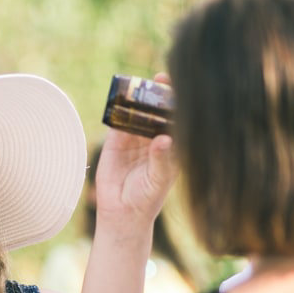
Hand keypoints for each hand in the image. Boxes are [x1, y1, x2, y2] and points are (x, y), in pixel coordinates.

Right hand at [93, 72, 177, 223]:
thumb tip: (164, 139)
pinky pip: (117, 120)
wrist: (122, 212)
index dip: (177, 102)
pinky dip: (118, 109)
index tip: (178, 91)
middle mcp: (154, 137)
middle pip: (157, 110)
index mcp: (171, 145)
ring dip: (137, 98)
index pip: (176, 119)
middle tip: (158, 80)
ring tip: (137, 86)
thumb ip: (162, 159)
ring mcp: (134, 137)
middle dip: (157, 94)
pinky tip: (119, 99)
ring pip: (137, 112)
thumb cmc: (148, 197)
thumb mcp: (159, 179)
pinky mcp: (115, 140)